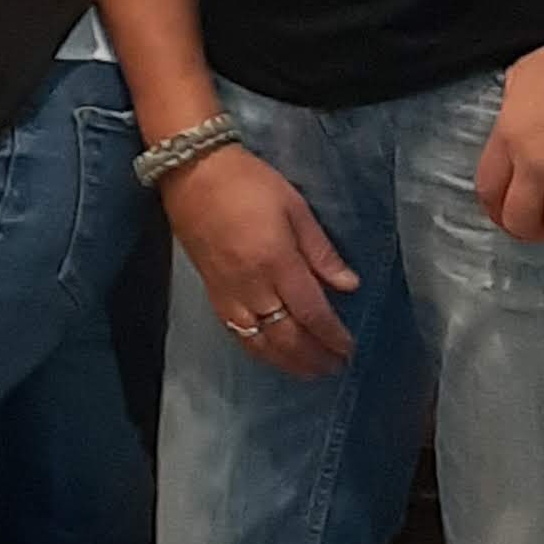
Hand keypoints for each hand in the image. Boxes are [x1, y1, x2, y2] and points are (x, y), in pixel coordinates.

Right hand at [166, 146, 357, 375]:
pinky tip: (273, 355)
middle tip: (336, 366)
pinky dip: (259, 350)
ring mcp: (229, 294)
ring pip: (261, 343)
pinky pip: (238, 334)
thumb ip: (321, 251)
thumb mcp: (295, 207)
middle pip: (287, 336)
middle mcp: (253, 286)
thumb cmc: (250, 182)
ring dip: (288, 362)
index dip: (332, 336)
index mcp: (277, 261)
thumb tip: (348, 285)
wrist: (193, 173)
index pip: (312, 312)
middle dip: (314, 356)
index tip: (349, 349)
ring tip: (310, 371)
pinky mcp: (212, 294)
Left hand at [475, 26, 543, 242]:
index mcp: (509, 136)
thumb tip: (516, 138)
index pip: (489, 190)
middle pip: (520, 220)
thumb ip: (513, 118)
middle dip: (525, 228)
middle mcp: (535, 163)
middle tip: (538, 226)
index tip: (504, 212)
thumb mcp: (521, 80)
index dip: (495, 208)